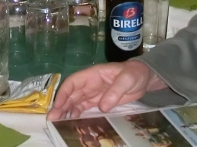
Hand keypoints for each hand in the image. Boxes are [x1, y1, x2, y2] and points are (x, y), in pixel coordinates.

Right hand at [47, 60, 167, 119]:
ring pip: (75, 102)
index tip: (57, 105)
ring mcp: (93, 93)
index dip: (63, 93)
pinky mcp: (98, 102)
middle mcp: (89, 84)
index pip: (73, 82)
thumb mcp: (127, 79)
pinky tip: (71, 122)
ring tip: (58, 123)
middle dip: (60, 105)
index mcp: (93, 74)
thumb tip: (103, 106)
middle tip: (52, 119)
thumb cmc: (135, 73)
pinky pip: (83, 108)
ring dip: (66, 111)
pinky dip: (76, 114)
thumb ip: (115, 91)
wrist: (144, 78)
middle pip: (71, 94)